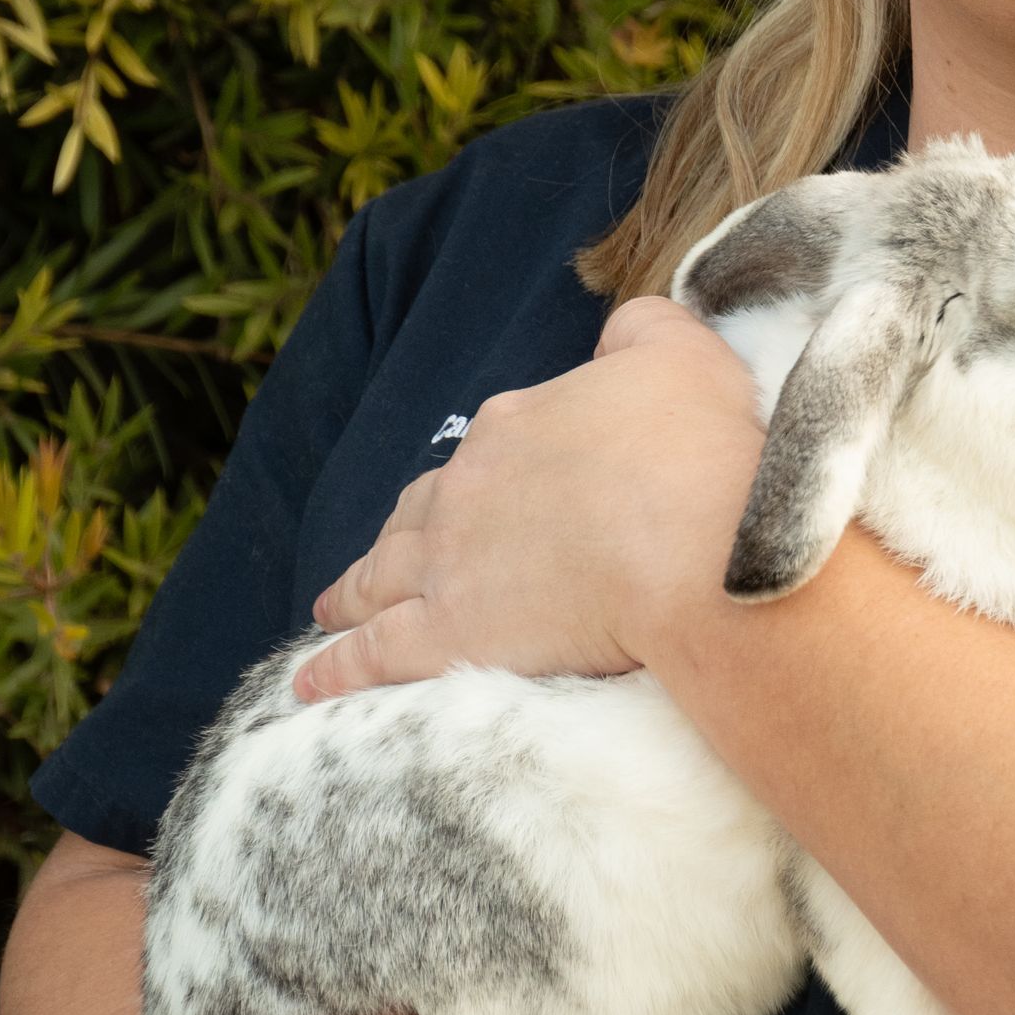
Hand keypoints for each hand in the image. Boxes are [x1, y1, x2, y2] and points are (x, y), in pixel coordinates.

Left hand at [296, 299, 766, 699]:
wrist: (702, 542)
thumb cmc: (704, 450)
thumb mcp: (682, 355)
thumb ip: (642, 333)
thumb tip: (618, 336)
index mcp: (517, 425)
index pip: (490, 444)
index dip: (491, 469)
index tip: (495, 488)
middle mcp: (468, 489)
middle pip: (420, 510)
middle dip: (399, 530)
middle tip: (381, 555)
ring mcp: (450, 564)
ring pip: (383, 576)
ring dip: (353, 591)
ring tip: (331, 608)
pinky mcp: (451, 636)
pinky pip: (376, 653)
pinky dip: (339, 666)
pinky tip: (310, 681)